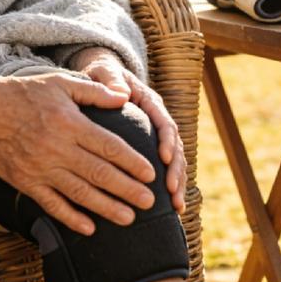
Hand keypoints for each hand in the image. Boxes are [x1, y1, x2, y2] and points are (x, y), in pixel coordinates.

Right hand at [0, 67, 157, 234]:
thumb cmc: (25, 93)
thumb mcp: (61, 83)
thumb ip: (94, 91)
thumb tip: (125, 96)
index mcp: (69, 123)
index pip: (108, 146)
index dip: (131, 161)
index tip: (150, 173)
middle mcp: (56, 148)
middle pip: (99, 173)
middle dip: (127, 189)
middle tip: (149, 201)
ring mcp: (39, 168)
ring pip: (79, 193)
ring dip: (106, 207)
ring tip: (129, 218)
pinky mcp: (25, 183)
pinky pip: (51, 204)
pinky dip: (71, 218)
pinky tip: (90, 228)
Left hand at [68, 47, 187, 213]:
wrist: (103, 79)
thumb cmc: (102, 76)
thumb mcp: (104, 71)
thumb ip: (111, 78)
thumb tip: (121, 92)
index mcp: (150, 103)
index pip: (164, 122)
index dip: (167, 140)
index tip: (164, 159)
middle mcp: (159, 121)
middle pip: (175, 147)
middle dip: (176, 170)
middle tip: (171, 192)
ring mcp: (158, 137)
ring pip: (175, 162)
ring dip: (178, 184)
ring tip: (176, 207)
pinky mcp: (152, 150)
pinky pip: (166, 170)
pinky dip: (171, 188)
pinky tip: (172, 209)